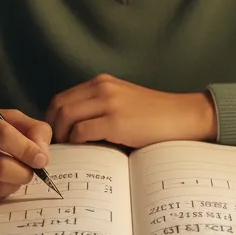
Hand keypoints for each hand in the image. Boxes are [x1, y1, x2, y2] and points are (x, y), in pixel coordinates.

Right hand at [0, 105, 51, 202]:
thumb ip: (28, 128)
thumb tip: (43, 155)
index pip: (2, 135)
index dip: (27, 149)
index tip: (42, 159)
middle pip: (0, 167)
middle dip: (25, 172)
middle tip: (31, 170)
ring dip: (15, 184)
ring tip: (16, 175)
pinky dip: (0, 192)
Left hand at [45, 74, 216, 147]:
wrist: (184, 116)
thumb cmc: (155, 116)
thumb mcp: (123, 102)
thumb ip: (99, 108)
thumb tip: (73, 131)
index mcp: (102, 82)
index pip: (62, 97)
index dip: (52, 118)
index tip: (54, 136)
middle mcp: (102, 88)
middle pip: (59, 105)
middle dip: (52, 128)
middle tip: (55, 147)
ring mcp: (108, 103)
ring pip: (66, 116)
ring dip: (61, 136)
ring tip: (66, 151)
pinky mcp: (116, 121)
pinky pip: (82, 131)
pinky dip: (76, 142)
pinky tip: (82, 151)